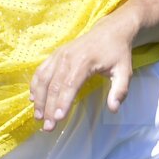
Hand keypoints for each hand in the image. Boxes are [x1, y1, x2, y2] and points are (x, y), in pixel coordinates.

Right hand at [31, 13, 134, 131]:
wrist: (110, 31)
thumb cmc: (117, 54)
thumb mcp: (125, 72)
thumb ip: (120, 90)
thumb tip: (113, 109)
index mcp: (84, 61)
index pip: (70, 85)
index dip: (63, 102)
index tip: (58, 119)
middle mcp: (68, 57)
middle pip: (54, 85)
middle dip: (49, 107)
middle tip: (47, 127)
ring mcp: (59, 55)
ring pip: (44, 79)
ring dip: (39, 99)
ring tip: (38, 117)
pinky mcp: (55, 55)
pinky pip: (41, 71)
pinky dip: (35, 86)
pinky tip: (33, 100)